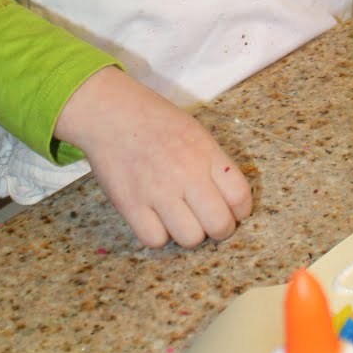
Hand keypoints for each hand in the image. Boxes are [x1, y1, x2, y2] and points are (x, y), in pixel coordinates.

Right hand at [54, 67, 252, 248]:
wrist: (111, 113)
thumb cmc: (156, 122)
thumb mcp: (196, 133)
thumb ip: (214, 165)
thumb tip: (230, 201)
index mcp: (207, 154)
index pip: (240, 197)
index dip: (240, 211)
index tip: (232, 211)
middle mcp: (186, 174)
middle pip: (219, 225)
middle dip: (219, 229)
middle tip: (208, 221)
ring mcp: (158, 192)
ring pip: (190, 238)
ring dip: (188, 233)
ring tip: (179, 218)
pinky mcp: (130, 205)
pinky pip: (155, 240)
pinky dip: (157, 235)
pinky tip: (155, 218)